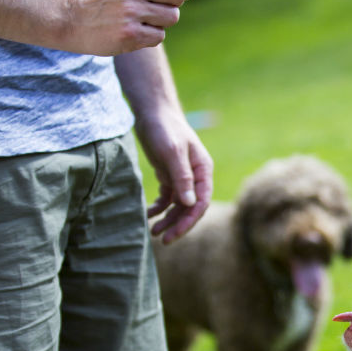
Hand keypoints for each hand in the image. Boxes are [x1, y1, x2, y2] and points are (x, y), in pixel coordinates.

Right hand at [65, 0, 193, 55]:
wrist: (72, 18)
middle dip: (174, 2)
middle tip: (160, 7)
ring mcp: (131, 11)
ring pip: (172, 17)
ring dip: (161, 21)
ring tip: (142, 19)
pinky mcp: (130, 34)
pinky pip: (159, 36)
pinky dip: (150, 36)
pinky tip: (134, 31)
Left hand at [137, 111, 212, 243]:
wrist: (152, 112)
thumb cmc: (165, 128)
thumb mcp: (172, 152)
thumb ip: (182, 177)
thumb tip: (189, 204)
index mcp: (203, 171)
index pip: (201, 202)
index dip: (189, 220)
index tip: (174, 234)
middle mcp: (195, 176)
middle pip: (190, 207)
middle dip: (177, 224)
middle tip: (162, 239)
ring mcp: (182, 177)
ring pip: (178, 205)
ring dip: (168, 219)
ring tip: (153, 231)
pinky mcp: (169, 175)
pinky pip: (167, 198)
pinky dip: (159, 208)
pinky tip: (149, 214)